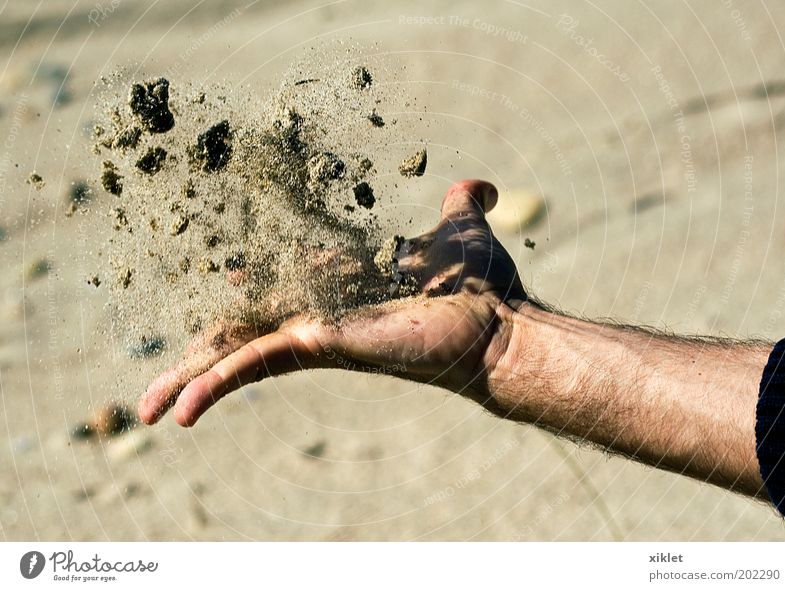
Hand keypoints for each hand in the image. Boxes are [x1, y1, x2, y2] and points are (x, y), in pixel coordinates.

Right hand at [138, 179, 527, 426]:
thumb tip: (482, 184)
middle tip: (155, 386)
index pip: (274, 289)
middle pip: (244, 329)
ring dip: (188, 376)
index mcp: (339, 288)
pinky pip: (256, 362)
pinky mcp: (323, 346)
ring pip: (236, 351)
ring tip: (144, 409)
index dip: (240, 290)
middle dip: (197, 353)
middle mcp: (321, 315)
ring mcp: (318, 333)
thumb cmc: (484, 287)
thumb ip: (459, 205)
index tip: (211, 288)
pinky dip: (214, 383)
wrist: (505, 325)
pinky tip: (177, 411)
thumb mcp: (459, 233)